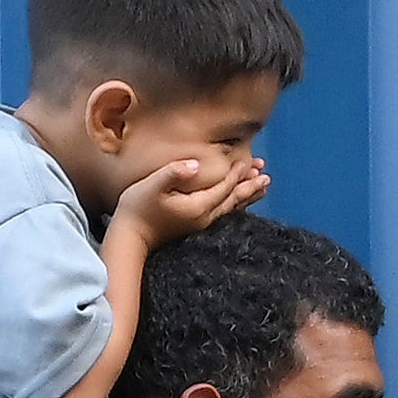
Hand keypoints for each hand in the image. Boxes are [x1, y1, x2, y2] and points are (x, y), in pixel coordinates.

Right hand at [114, 149, 267, 247]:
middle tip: (266, 174)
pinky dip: (236, 204)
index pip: (224, 188)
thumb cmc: (138, 207)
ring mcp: (202, 223)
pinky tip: (239, 202)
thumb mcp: (152, 186)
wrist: (131, 236)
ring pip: (232, 208)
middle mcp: (205, 217)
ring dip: (247, 195)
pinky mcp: (196, 225)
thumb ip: (174, 173)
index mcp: (198, 206)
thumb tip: (195, 164)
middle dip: (250, 186)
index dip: (236, 174)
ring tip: (263, 186)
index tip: (248, 161)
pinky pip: (223, 212)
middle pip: (234, 200)